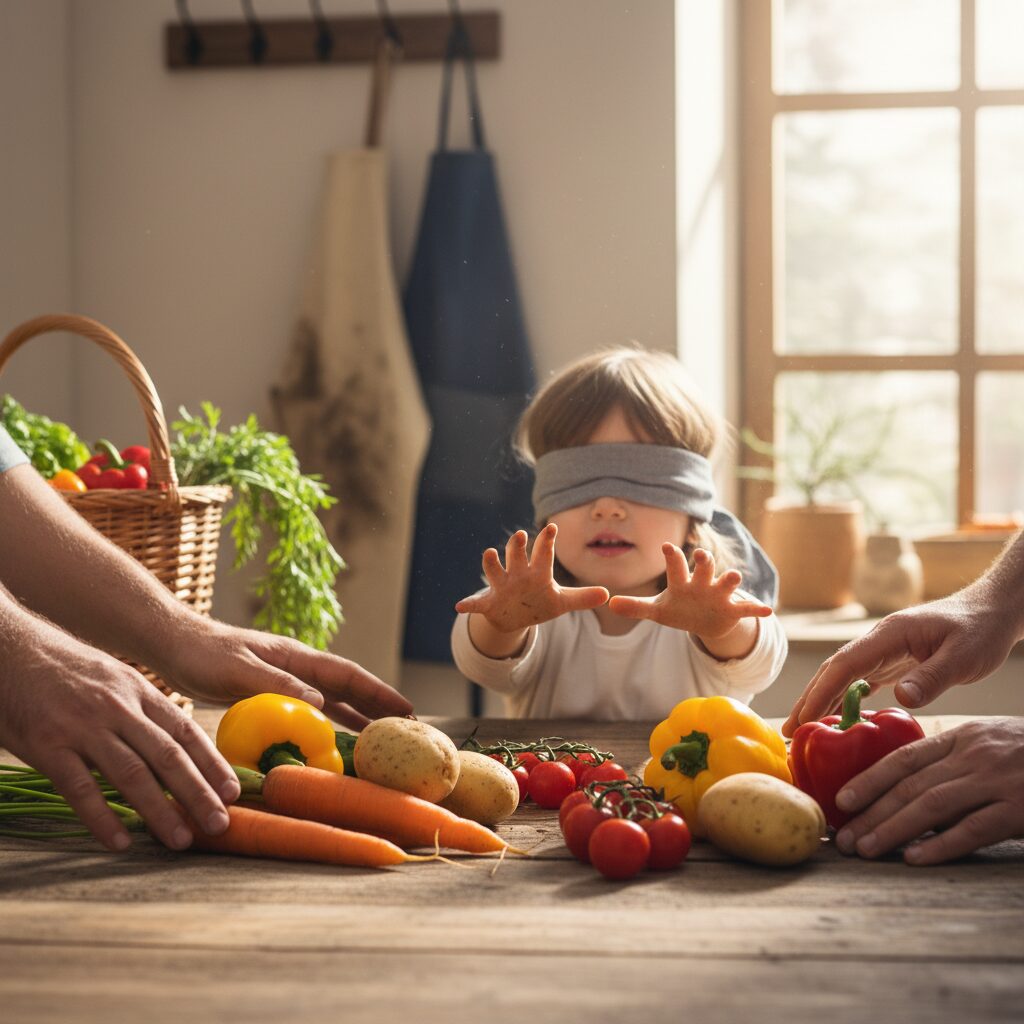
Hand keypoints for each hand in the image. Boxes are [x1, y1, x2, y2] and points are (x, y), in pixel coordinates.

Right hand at [0, 617, 239, 852]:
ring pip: (132, 774)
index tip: (233, 791)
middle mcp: (117, 707)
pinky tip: (121, 842)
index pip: (185, 731)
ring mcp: (83, 726)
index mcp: (138, 690)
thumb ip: (139, 708)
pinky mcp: (47, 745)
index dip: (212, 763)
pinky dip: (103, 818)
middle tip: (220, 824)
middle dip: (198, 793)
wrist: (9, 647)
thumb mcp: (112, 678)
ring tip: (181, 840)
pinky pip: (80, 788)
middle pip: (168, 755)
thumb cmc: (62, 669)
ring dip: (160, 811)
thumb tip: (173, 744)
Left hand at [149, 619, 413, 730]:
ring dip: (359, 716)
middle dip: (378, 705)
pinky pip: (310, 710)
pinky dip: (329, 723)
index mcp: (296, 657)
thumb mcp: (240, 671)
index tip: (406, 710)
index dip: (379, 693)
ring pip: (333, 699)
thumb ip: (278, 685)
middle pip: (348, 687)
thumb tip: (321, 702)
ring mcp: (286, 679)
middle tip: (408, 729)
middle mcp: (298, 668)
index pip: (348, 675)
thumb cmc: (204, 654)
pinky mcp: (271, 693)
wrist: (174, 644)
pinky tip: (334, 739)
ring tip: (382, 738)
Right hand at [454, 525, 608, 632]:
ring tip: (489, 553)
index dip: (547, 541)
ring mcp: (502, 587)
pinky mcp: (489, 603)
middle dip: (517, 546)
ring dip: (491, 563)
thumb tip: (607, 595)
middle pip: (517, 556)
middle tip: (521, 535)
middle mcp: (518, 574)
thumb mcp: (561, 602)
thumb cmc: (539, 603)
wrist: (515, 617)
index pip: (543, 553)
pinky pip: (477, 603)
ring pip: (495, 571)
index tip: (552, 527)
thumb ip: (582, 598)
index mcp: (537, 573)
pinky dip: (469, 604)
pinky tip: (460, 606)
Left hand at [608, 544, 771, 639]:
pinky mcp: (733, 610)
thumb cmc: (680, 610)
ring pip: (727, 582)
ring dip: (731, 579)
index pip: (676, 566)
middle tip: (700, 554)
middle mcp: (702, 583)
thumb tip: (610, 604)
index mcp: (682, 582)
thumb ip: (635, 607)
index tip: (665, 545)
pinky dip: (756, 609)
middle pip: (704, 566)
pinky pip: (746, 609)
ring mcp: (719, 595)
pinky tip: (767, 610)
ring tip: (735, 576)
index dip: (671, 556)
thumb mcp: (657, 611)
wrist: (706, 622)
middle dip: (703, 560)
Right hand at [782, 591, 1018, 736]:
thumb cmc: (980, 629)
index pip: (844, 664)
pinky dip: (843, 699)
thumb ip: (931, 677)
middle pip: (833, 670)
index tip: (805, 718)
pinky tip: (836, 717)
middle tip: (788, 730)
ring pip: (842, 676)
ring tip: (802, 728)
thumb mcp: (964, 656)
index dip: (821, 692)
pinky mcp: (892, 661)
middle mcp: (878, 641)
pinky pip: (859, 681)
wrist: (992, 610)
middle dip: (809, 699)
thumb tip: (898, 699)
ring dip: (821, 700)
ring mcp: (883, 650)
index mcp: (889, 635)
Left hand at [832, 718, 1023, 864]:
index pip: (903, 758)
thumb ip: (953, 760)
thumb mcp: (991, 744)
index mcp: (963, 738)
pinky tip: (915, 858)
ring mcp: (998, 781)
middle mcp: (974, 755)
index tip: (841, 801)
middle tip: (842, 839)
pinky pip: (974, 828)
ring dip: (893, 829)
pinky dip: (941, 844)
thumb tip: (906, 786)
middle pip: (910, 785)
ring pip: (932, 805)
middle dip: (871, 812)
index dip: (868, 779)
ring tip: (866, 850)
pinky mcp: (1021, 808)